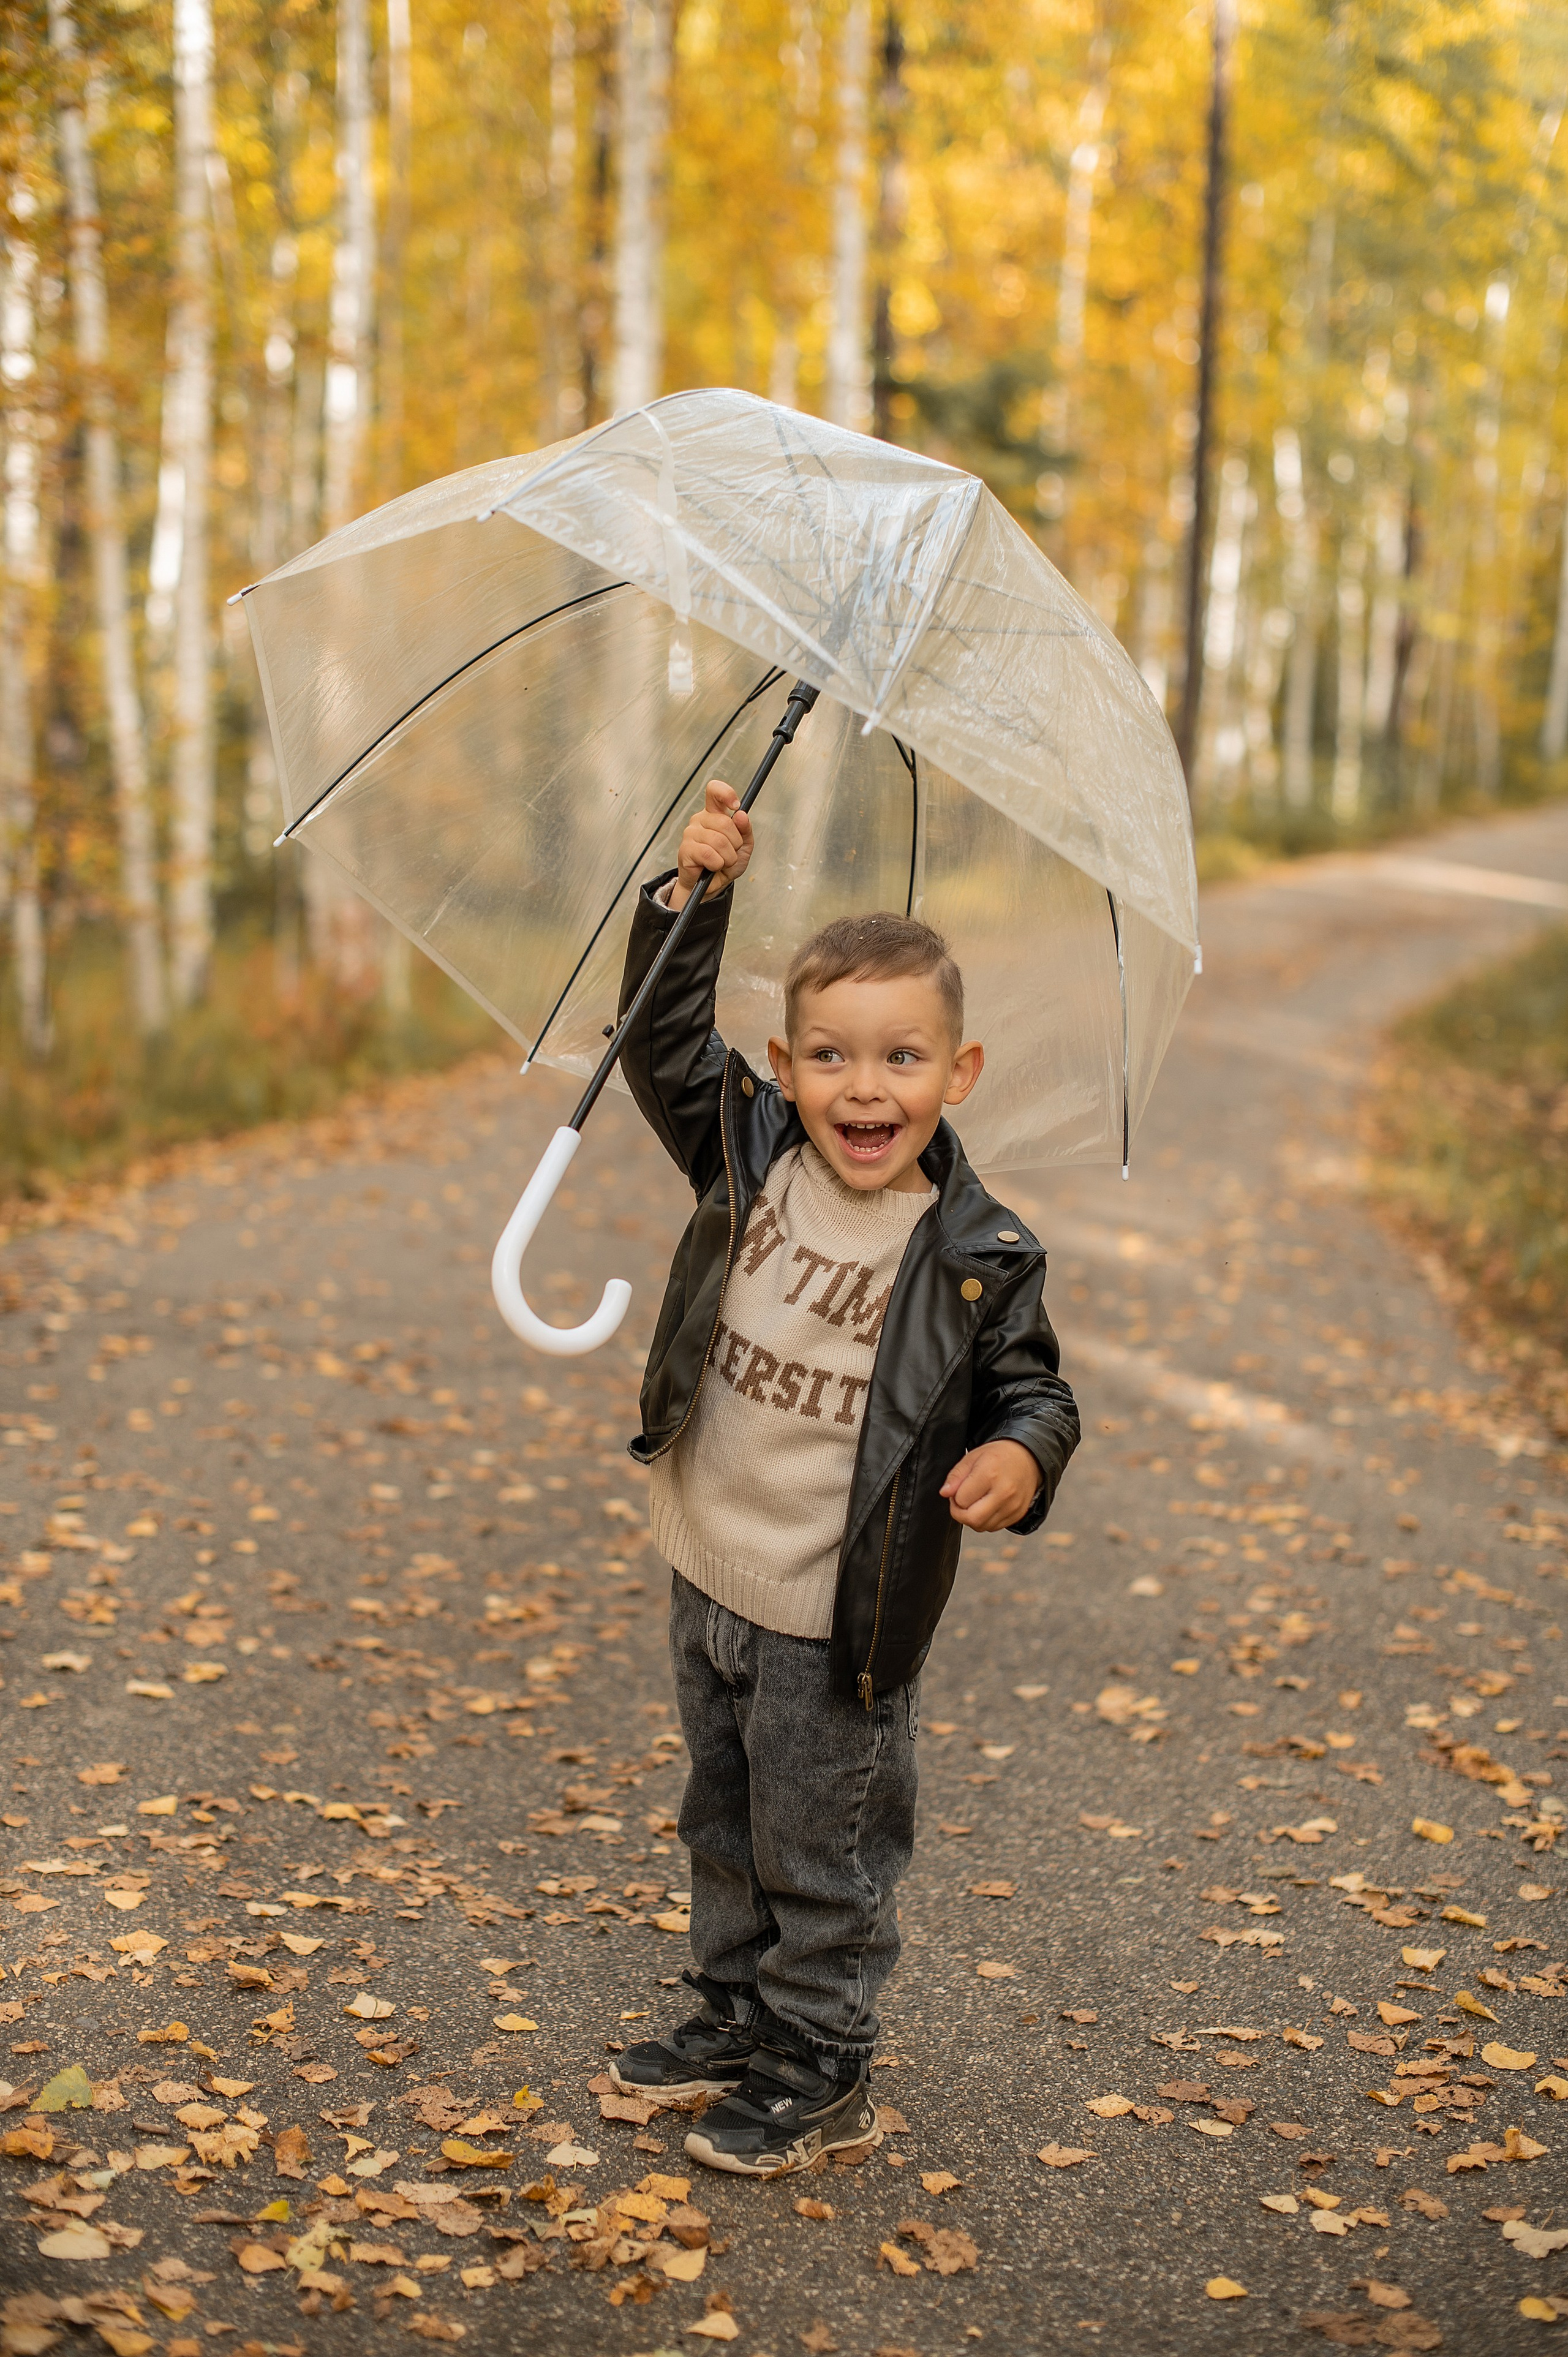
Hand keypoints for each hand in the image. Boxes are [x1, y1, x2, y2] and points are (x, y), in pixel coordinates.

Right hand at [669, 777, 753, 909]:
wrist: (713, 886)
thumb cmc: (726, 864)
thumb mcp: (744, 846)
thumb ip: (745, 829)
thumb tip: (741, 815)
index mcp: (714, 813)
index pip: (714, 791)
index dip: (726, 794)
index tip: (736, 805)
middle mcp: (700, 819)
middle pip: (725, 822)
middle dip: (735, 843)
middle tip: (731, 853)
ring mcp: (691, 833)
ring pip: (718, 841)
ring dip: (727, 857)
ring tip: (722, 862)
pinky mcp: (685, 849)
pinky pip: (708, 854)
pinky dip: (717, 864)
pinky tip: (712, 866)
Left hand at [940, 1439, 1040, 1531]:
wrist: (1028, 1458)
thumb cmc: (998, 1456)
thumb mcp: (972, 1457)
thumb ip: (956, 1476)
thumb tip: (945, 1493)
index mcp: (990, 1474)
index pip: (961, 1500)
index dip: (955, 1496)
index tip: (959, 1488)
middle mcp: (1004, 1493)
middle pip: (972, 1519)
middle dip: (960, 1513)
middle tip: (961, 1501)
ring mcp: (1013, 1506)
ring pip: (982, 1526)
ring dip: (973, 1518)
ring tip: (975, 1501)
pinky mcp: (1018, 1514)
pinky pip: (994, 1527)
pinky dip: (986, 1520)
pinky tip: (988, 1505)